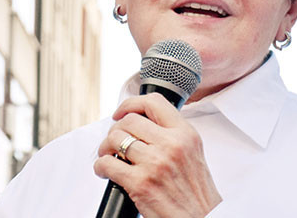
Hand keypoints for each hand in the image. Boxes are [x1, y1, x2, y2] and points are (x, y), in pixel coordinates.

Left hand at [94, 93, 221, 217]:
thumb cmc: (196, 194)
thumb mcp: (193, 154)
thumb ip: (172, 136)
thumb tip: (143, 125)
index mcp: (185, 134)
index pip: (154, 102)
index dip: (131, 103)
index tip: (121, 112)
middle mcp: (171, 145)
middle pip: (129, 120)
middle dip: (115, 130)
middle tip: (114, 142)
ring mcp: (155, 163)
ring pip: (115, 139)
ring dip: (105, 147)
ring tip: (108, 156)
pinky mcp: (140, 183)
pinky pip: (107, 164)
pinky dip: (100, 166)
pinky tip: (106, 171)